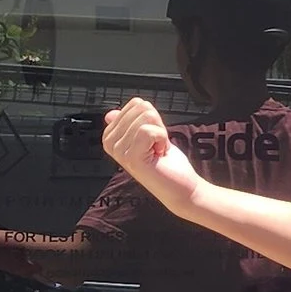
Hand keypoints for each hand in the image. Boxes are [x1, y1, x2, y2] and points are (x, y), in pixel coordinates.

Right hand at [103, 97, 203, 216]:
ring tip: (156, 151)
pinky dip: (162, 140)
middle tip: (155, 146)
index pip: (135, 104)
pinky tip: (158, 154)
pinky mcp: (131, 157)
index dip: (153, 119)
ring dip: (160, 134)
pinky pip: (150, 131)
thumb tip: (110, 113)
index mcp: (111, 136)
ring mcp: (119, 151)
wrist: (180, 188)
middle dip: (157, 125)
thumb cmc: (166, 165)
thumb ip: (130, 123)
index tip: (151, 139)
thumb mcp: (147, 137)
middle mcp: (111, 143)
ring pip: (147, 118)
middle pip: (141, 108)